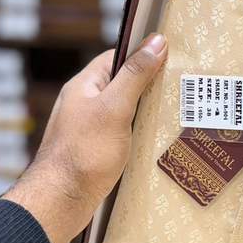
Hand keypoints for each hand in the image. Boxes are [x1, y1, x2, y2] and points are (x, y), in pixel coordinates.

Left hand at [4, 33, 167, 242]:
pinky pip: (121, 134)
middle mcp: (84, 104)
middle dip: (149, 84)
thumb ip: (135, 75)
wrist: (61, 201)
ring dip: (146, 112)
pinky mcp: (95, 151)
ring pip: (123, 111)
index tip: (171, 55)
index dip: (141, 54)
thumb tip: (156, 41)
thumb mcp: (115, 107)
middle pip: (121, 84)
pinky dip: (138, 134)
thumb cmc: (85, 152)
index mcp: (84, 86)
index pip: (116, 57)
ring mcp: (88, 129)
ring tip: (176, 112)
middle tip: (181, 86)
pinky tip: (156, 141)